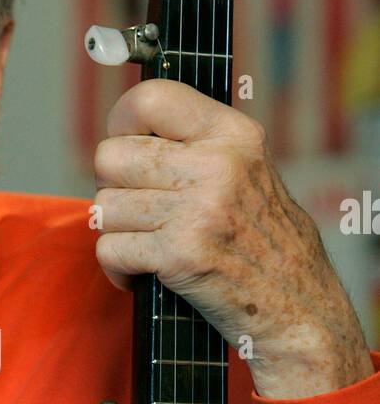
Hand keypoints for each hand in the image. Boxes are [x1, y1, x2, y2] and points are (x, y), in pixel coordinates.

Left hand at [93, 79, 373, 397]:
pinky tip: (141, 273)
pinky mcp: (179, 254)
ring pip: (104, 205)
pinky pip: (110, 249)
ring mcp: (197, 210)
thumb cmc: (265, 241)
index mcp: (233, 135)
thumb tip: (127, 131)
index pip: (152, 98)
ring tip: (146, 242)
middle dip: (112, 186)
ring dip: (116, 231)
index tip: (126, 146)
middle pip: (112, 156)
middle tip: (137, 208)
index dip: (123, 122)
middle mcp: (217, 166)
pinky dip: (117, 268)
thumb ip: (197, 145)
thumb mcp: (248, 171)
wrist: (299, 306)